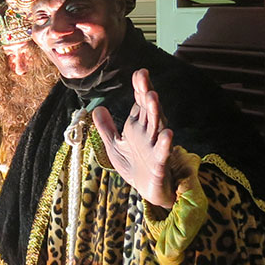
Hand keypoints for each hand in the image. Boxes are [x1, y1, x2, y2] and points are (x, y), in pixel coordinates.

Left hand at [91, 69, 175, 209]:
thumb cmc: (134, 166)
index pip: (140, 104)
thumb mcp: (115, 146)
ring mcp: (155, 147)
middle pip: (148, 110)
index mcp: (138, 127)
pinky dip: (166, 143)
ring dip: (156, 112)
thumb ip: (106, 128)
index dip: (139, 88)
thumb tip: (97, 108)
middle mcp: (149, 133)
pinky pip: (163, 152)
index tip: (139, 73)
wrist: (148, 191)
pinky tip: (168, 133)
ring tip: (152, 96)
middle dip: (145, 93)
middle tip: (143, 76)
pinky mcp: (160, 163)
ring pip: (157, 126)